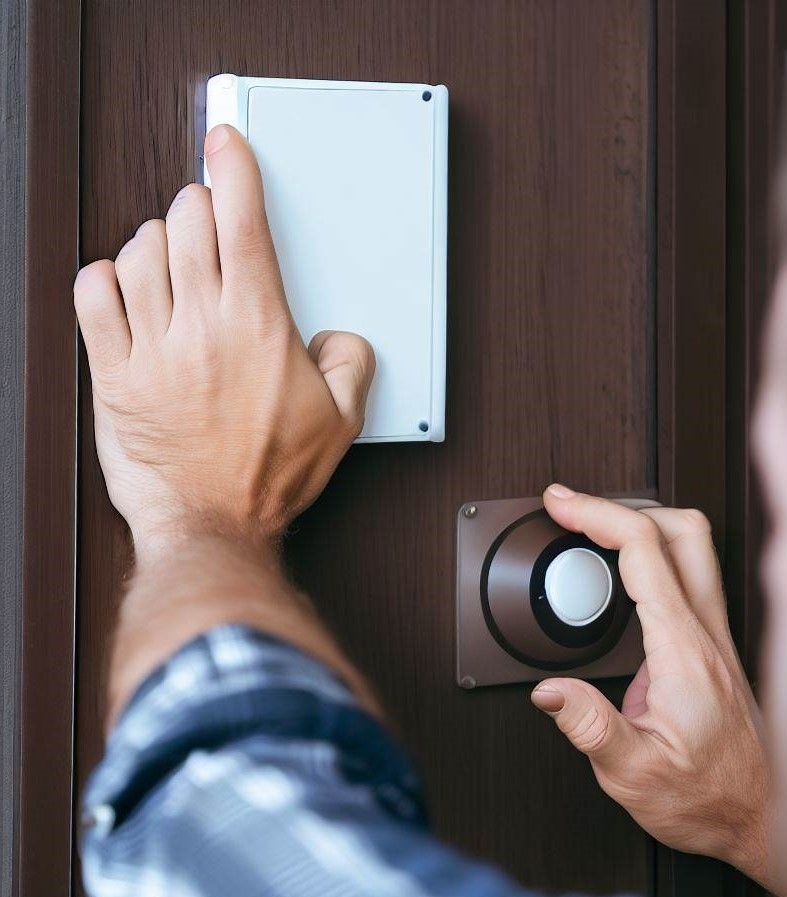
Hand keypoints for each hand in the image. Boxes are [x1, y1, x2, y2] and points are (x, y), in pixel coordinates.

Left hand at [74, 124, 373, 554]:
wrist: (213, 524)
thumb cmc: (269, 477)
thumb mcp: (341, 423)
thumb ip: (352, 365)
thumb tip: (341, 338)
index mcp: (258, 326)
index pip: (242, 221)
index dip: (234, 168)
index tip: (226, 142)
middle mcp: (201, 325)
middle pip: (187, 223)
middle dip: (198, 203)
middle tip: (208, 214)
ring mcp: (152, 348)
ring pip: (139, 252)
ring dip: (156, 237)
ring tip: (171, 253)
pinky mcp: (114, 376)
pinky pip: (94, 300)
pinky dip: (103, 277)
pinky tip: (120, 283)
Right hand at [531, 485, 772, 888]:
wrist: (764, 820)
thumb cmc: (710, 800)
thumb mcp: (635, 776)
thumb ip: (589, 727)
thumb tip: (549, 689)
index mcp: (684, 651)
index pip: (644, 550)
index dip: (597, 514)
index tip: (561, 504)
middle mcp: (707, 634)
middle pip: (681, 528)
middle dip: (622, 505)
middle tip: (575, 509)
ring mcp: (716, 638)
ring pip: (692, 547)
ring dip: (643, 525)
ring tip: (596, 532)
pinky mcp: (715, 649)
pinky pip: (690, 579)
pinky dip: (654, 558)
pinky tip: (626, 579)